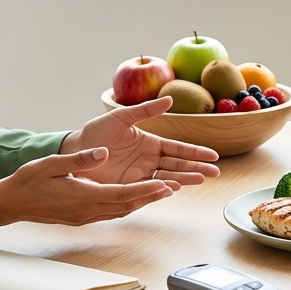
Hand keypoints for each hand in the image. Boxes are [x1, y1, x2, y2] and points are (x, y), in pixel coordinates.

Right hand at [0, 148, 177, 225]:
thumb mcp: (53, 164)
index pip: (123, 195)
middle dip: (151, 197)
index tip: (165, 185)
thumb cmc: (29, 181)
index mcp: (84, 196)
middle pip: (127, 206)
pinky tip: (131, 199)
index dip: (147, 191)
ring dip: (140, 203)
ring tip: (159, 193)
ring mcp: (84, 217)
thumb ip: (80, 159)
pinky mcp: (80, 218)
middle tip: (173, 188)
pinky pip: (110, 213)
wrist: (11, 203)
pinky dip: (125, 205)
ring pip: (120, 211)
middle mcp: (88, 211)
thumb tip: (102, 152)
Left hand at [60, 97, 220, 185]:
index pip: (178, 149)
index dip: (195, 152)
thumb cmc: (96, 132)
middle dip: (197, 168)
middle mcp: (148, 160)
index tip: (213, 156)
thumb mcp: (121, 117)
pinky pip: (149, 188)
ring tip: (201, 180)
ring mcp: (140, 175)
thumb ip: (145, 110)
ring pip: (168, 178)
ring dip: (184, 179)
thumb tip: (170, 100)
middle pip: (178, 165)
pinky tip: (175, 188)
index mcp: (150, 143)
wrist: (75, 151)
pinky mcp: (129, 187)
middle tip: (215, 173)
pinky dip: (162, 188)